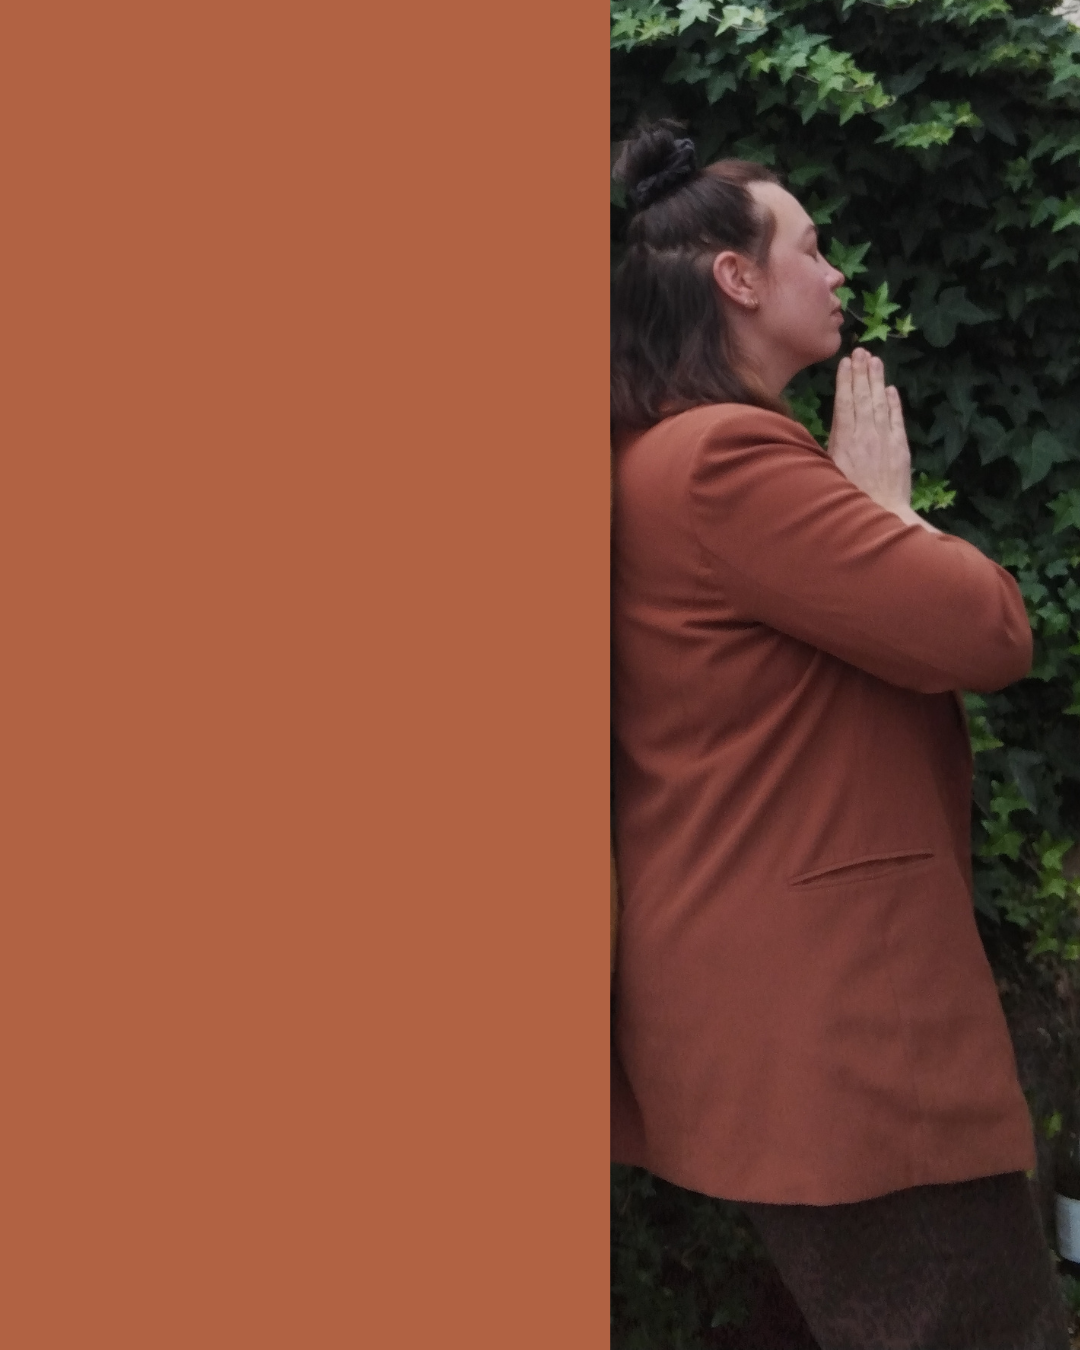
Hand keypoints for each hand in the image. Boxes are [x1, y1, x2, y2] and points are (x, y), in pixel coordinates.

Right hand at [826, 347, 909, 503]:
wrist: (879, 515)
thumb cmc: (847, 498)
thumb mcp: (829, 472)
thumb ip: (832, 446)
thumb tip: (833, 426)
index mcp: (844, 440)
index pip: (845, 402)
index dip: (846, 380)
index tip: (846, 362)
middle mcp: (865, 434)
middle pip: (862, 397)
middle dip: (861, 372)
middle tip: (861, 351)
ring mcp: (884, 439)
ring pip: (879, 403)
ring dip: (876, 380)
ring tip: (874, 361)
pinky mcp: (900, 448)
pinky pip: (896, 419)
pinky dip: (893, 403)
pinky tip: (889, 389)